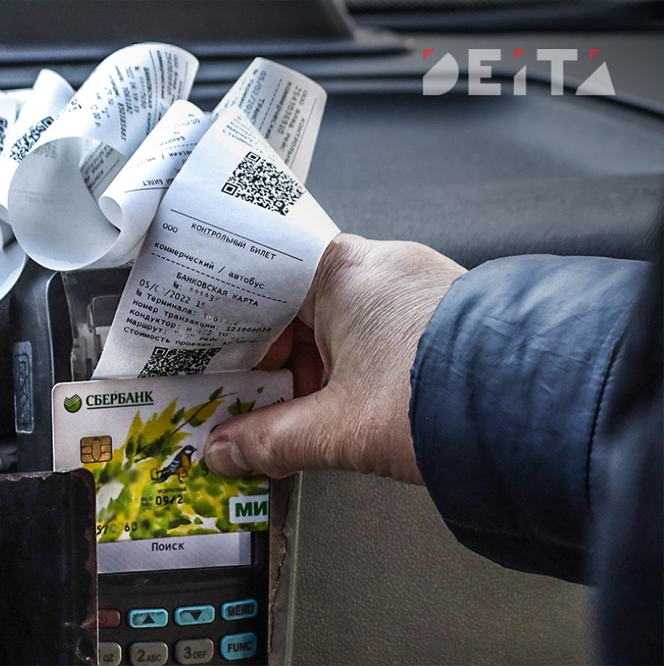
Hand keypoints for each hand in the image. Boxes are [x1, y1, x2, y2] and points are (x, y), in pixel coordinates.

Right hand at [204, 233, 465, 483]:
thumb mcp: (339, 428)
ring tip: (292, 414)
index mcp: (339, 270)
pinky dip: (345, 367)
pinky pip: (368, 333)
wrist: (540, 409)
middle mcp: (375, 266)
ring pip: (332, 324)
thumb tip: (226, 451)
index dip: (227, 327)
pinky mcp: (432, 313)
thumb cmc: (447, 394)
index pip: (257, 283)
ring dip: (307, 370)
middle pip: (293, 309)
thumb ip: (270, 441)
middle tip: (245, 400)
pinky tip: (337, 405)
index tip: (210, 357)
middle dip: (268, 361)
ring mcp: (408, 287)